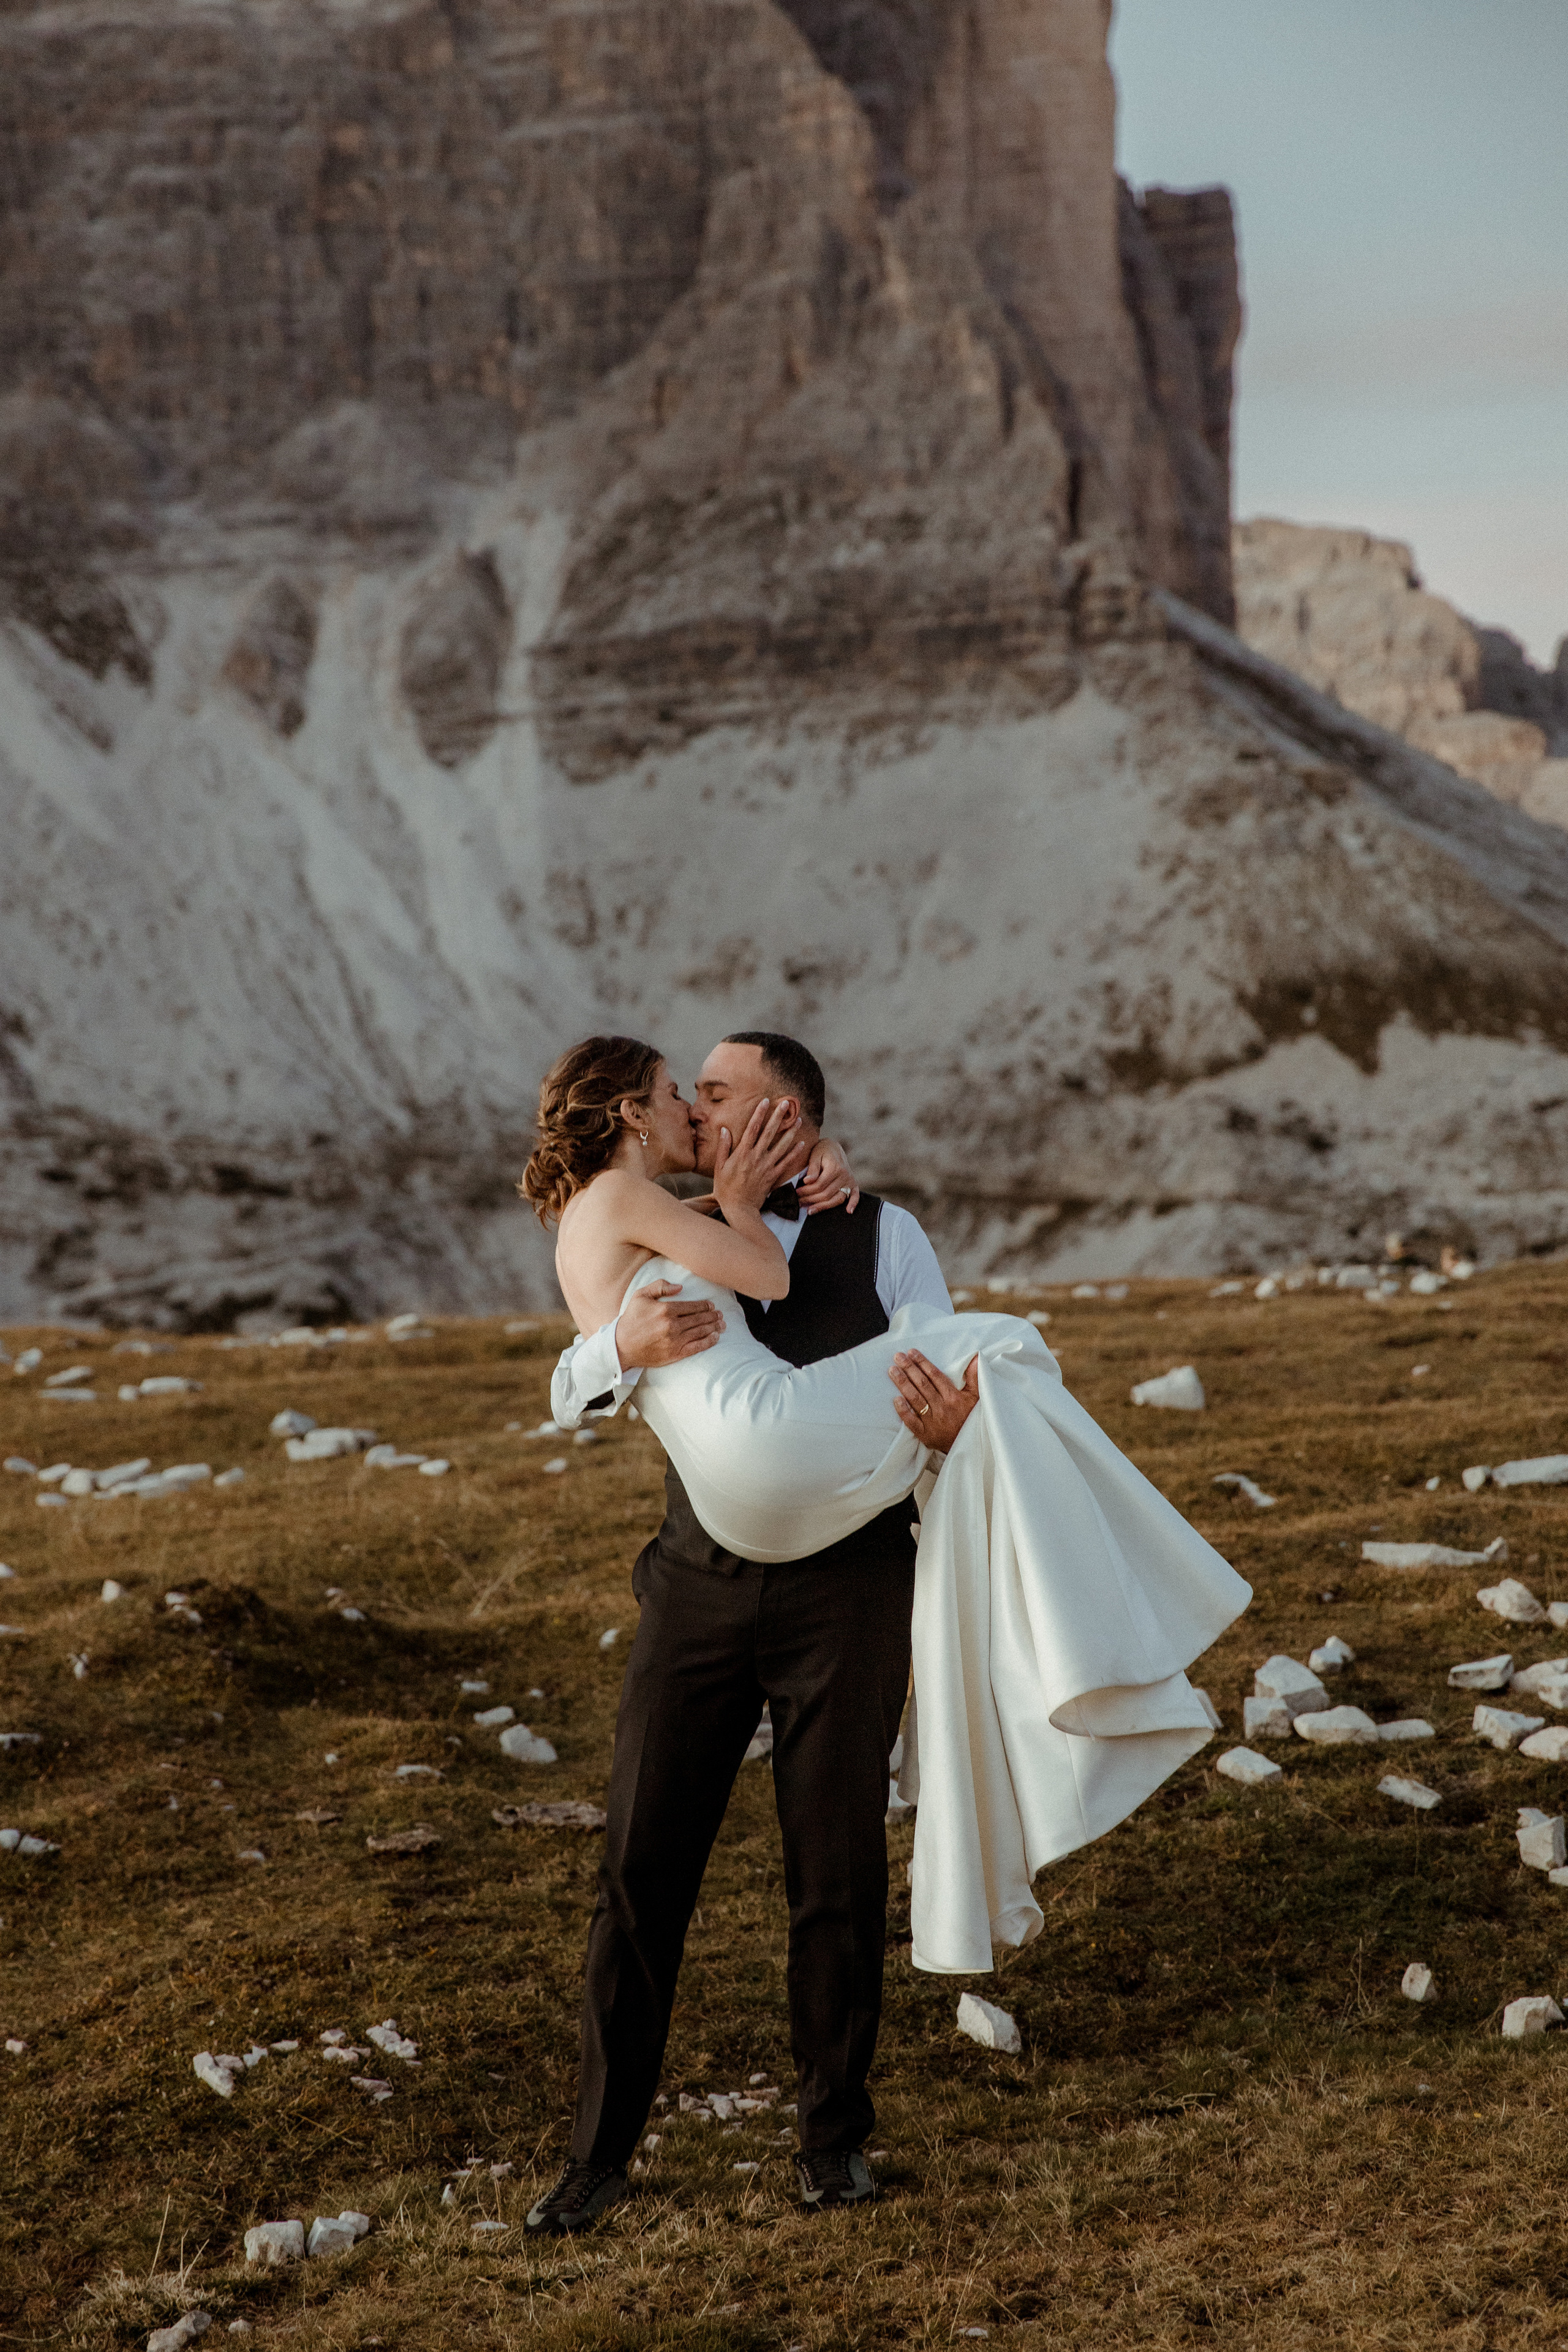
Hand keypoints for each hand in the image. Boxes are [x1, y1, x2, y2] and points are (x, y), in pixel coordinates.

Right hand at [613, 1280, 724, 1371]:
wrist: (621, 1346)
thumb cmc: (631, 1319)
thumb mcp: (640, 1296)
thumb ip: (659, 1286)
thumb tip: (680, 1287)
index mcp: (665, 1309)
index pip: (692, 1306)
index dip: (705, 1305)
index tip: (711, 1305)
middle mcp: (672, 1325)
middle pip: (699, 1318)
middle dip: (712, 1315)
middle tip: (720, 1314)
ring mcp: (675, 1340)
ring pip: (700, 1331)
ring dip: (714, 1327)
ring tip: (722, 1324)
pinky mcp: (675, 1354)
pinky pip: (696, 1347)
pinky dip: (708, 1342)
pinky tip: (716, 1337)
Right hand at [711, 1096, 809, 1215]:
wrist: (739, 1209)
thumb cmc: (725, 1189)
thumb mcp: (719, 1168)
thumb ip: (723, 1148)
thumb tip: (724, 1130)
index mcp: (742, 1153)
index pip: (752, 1128)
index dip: (759, 1113)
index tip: (765, 1101)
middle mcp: (756, 1157)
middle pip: (769, 1132)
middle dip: (778, 1116)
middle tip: (786, 1103)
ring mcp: (766, 1166)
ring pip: (782, 1145)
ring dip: (791, 1131)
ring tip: (799, 1119)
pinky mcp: (773, 1176)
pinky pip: (786, 1162)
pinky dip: (795, 1152)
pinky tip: (802, 1143)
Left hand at [799, 1134, 859, 1215]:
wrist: (834, 1147)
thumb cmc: (822, 1150)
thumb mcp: (815, 1154)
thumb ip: (812, 1168)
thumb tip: (807, 1181)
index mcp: (835, 1167)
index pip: (819, 1185)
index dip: (806, 1191)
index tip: (796, 1193)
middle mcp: (844, 1175)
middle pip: (826, 1194)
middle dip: (810, 1200)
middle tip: (798, 1202)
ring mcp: (849, 1180)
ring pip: (837, 1199)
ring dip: (823, 1207)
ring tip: (810, 1211)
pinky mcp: (853, 1184)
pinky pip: (855, 1195)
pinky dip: (853, 1203)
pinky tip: (848, 1211)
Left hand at [889, 1350, 978, 1449]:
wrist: (970, 1447)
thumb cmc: (972, 1419)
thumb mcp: (977, 1398)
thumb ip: (974, 1378)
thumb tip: (975, 1358)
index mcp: (953, 1397)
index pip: (935, 1376)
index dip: (923, 1363)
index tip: (912, 1352)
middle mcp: (942, 1408)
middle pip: (922, 1384)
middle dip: (909, 1368)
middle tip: (897, 1356)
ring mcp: (932, 1421)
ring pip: (915, 1399)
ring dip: (903, 1384)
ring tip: (892, 1371)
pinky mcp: (925, 1434)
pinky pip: (912, 1422)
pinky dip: (903, 1411)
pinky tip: (895, 1399)